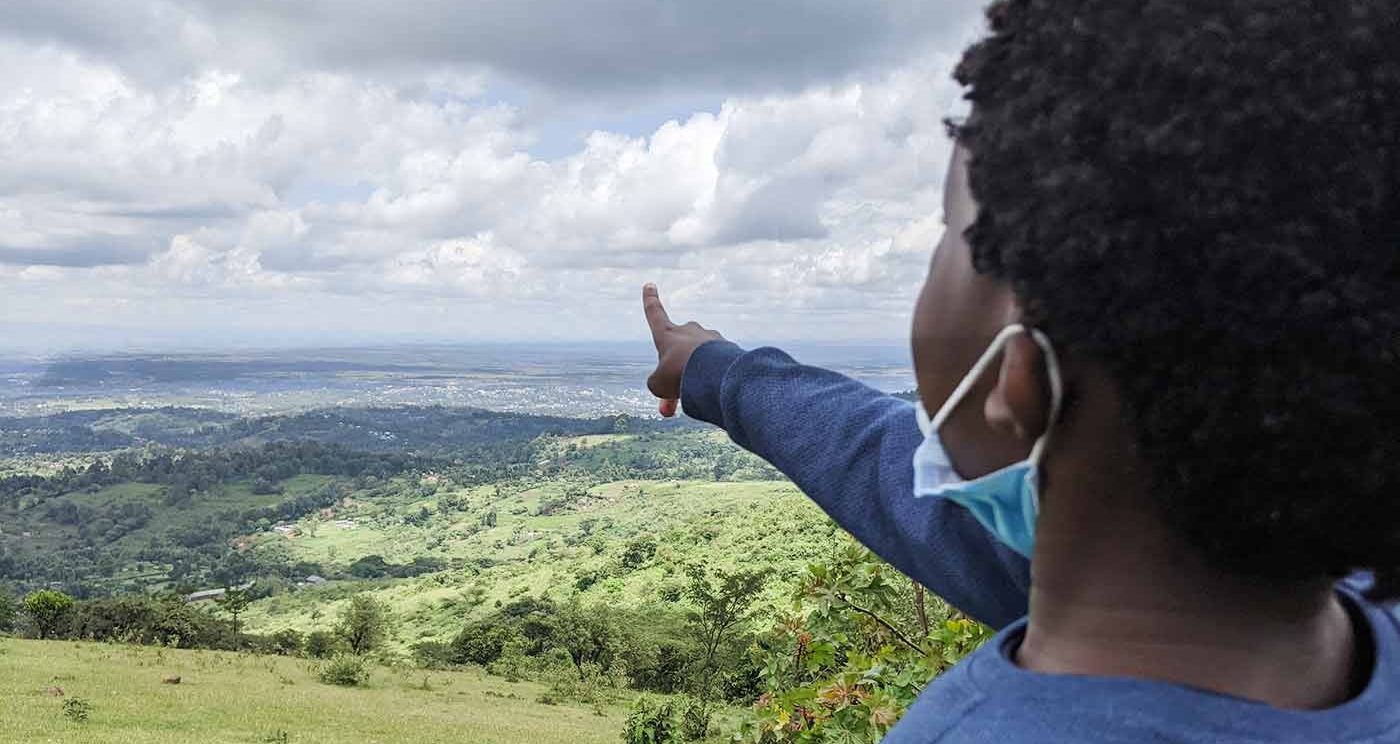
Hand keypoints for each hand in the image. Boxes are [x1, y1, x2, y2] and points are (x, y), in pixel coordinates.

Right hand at [643, 283, 724, 417]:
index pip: (655, 313)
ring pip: (698, 364)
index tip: (650, 284)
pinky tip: (712, 395)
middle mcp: (689, 332)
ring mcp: (710, 339)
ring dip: (693, 383)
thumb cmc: (679, 373)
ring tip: (693, 400)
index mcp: (668, 334)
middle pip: (678, 353)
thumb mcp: (658, 384)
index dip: (650, 300)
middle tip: (669, 407)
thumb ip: (659, 385)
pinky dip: (711, 383)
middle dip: (674, 377)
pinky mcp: (728, 350)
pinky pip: (716, 368)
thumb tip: (669, 396)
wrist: (714, 371)